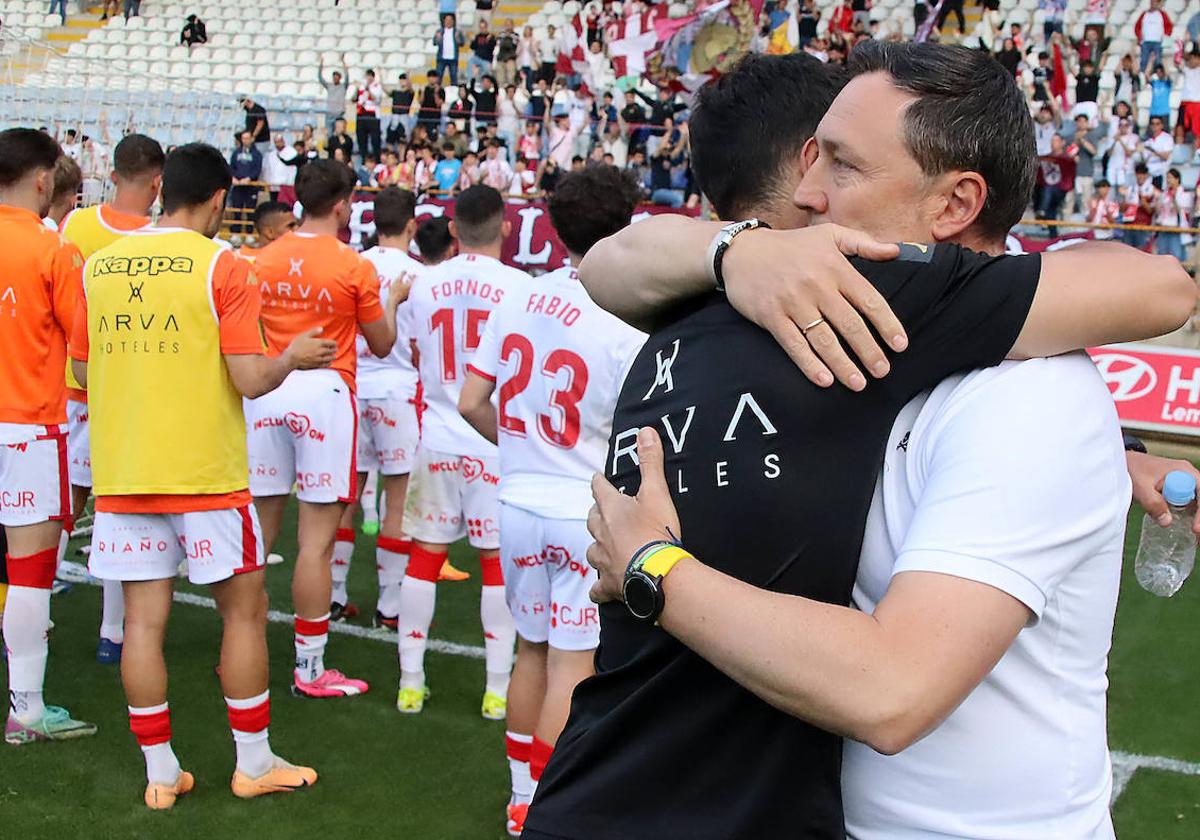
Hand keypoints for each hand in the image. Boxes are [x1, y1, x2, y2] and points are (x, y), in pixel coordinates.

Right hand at [283, 327, 336, 369]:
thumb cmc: (296, 346)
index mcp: (318, 343)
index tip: (334, 343)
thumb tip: (321, 328)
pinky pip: (326, 365)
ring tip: (334, 356)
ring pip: (330, 358)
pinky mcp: (316, 365)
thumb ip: (313, 332)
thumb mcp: (303, 336)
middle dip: (334, 349)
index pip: (330, 343)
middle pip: (331, 351)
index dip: (334, 343)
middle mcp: (321, 351)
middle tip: (335, 349)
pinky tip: (329, 362)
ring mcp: (319, 359)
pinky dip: (329, 363)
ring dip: (333, 356)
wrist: (291, 359)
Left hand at [586, 428, 681, 603]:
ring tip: (604, 547)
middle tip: (603, 512)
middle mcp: (601, 533)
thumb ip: (650, 462)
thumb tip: (645, 431)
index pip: (600, 490)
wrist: (659, 573)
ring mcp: (603, 560)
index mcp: (611, 510)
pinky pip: (598, 588)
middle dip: (597, 514)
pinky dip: (599, 588)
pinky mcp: (609, 585)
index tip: (597, 479)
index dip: (599, 483)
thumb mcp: (657, 492)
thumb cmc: (656, 531)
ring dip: (598, 547)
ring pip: (593, 551)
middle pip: (592, 519)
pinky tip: (599, 590)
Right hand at [723, 225, 905, 389]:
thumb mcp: (828, 235)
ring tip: (858, 383)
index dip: (888, 325)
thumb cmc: (790, 245)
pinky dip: (810, 365)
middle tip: (882, 371)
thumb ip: (863, 244)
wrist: (741, 252)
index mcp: (835, 267)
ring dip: (843, 365)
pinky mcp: (772, 317)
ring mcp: (793, 303)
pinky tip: (824, 380)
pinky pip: (794, 345)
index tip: (900, 345)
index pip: (869, 300)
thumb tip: (896, 251)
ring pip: (824, 340)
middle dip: (869, 352)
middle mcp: (817, 286)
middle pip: (850, 325)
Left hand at [1127, 451, 1199, 534]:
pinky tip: (1189, 532)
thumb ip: (1153, 503)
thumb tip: (1167, 522)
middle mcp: (1188, 477)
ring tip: (1196, 540)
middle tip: (1197, 536)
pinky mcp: (1177, 492)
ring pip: (1198, 504)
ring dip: (1197, 520)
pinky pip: (1189, 506)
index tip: (1195, 529)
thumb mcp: (1141, 487)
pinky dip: (1190, 518)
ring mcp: (1183, 485)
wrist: (1123, 463)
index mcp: (1184, 472)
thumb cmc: (1132, 470)